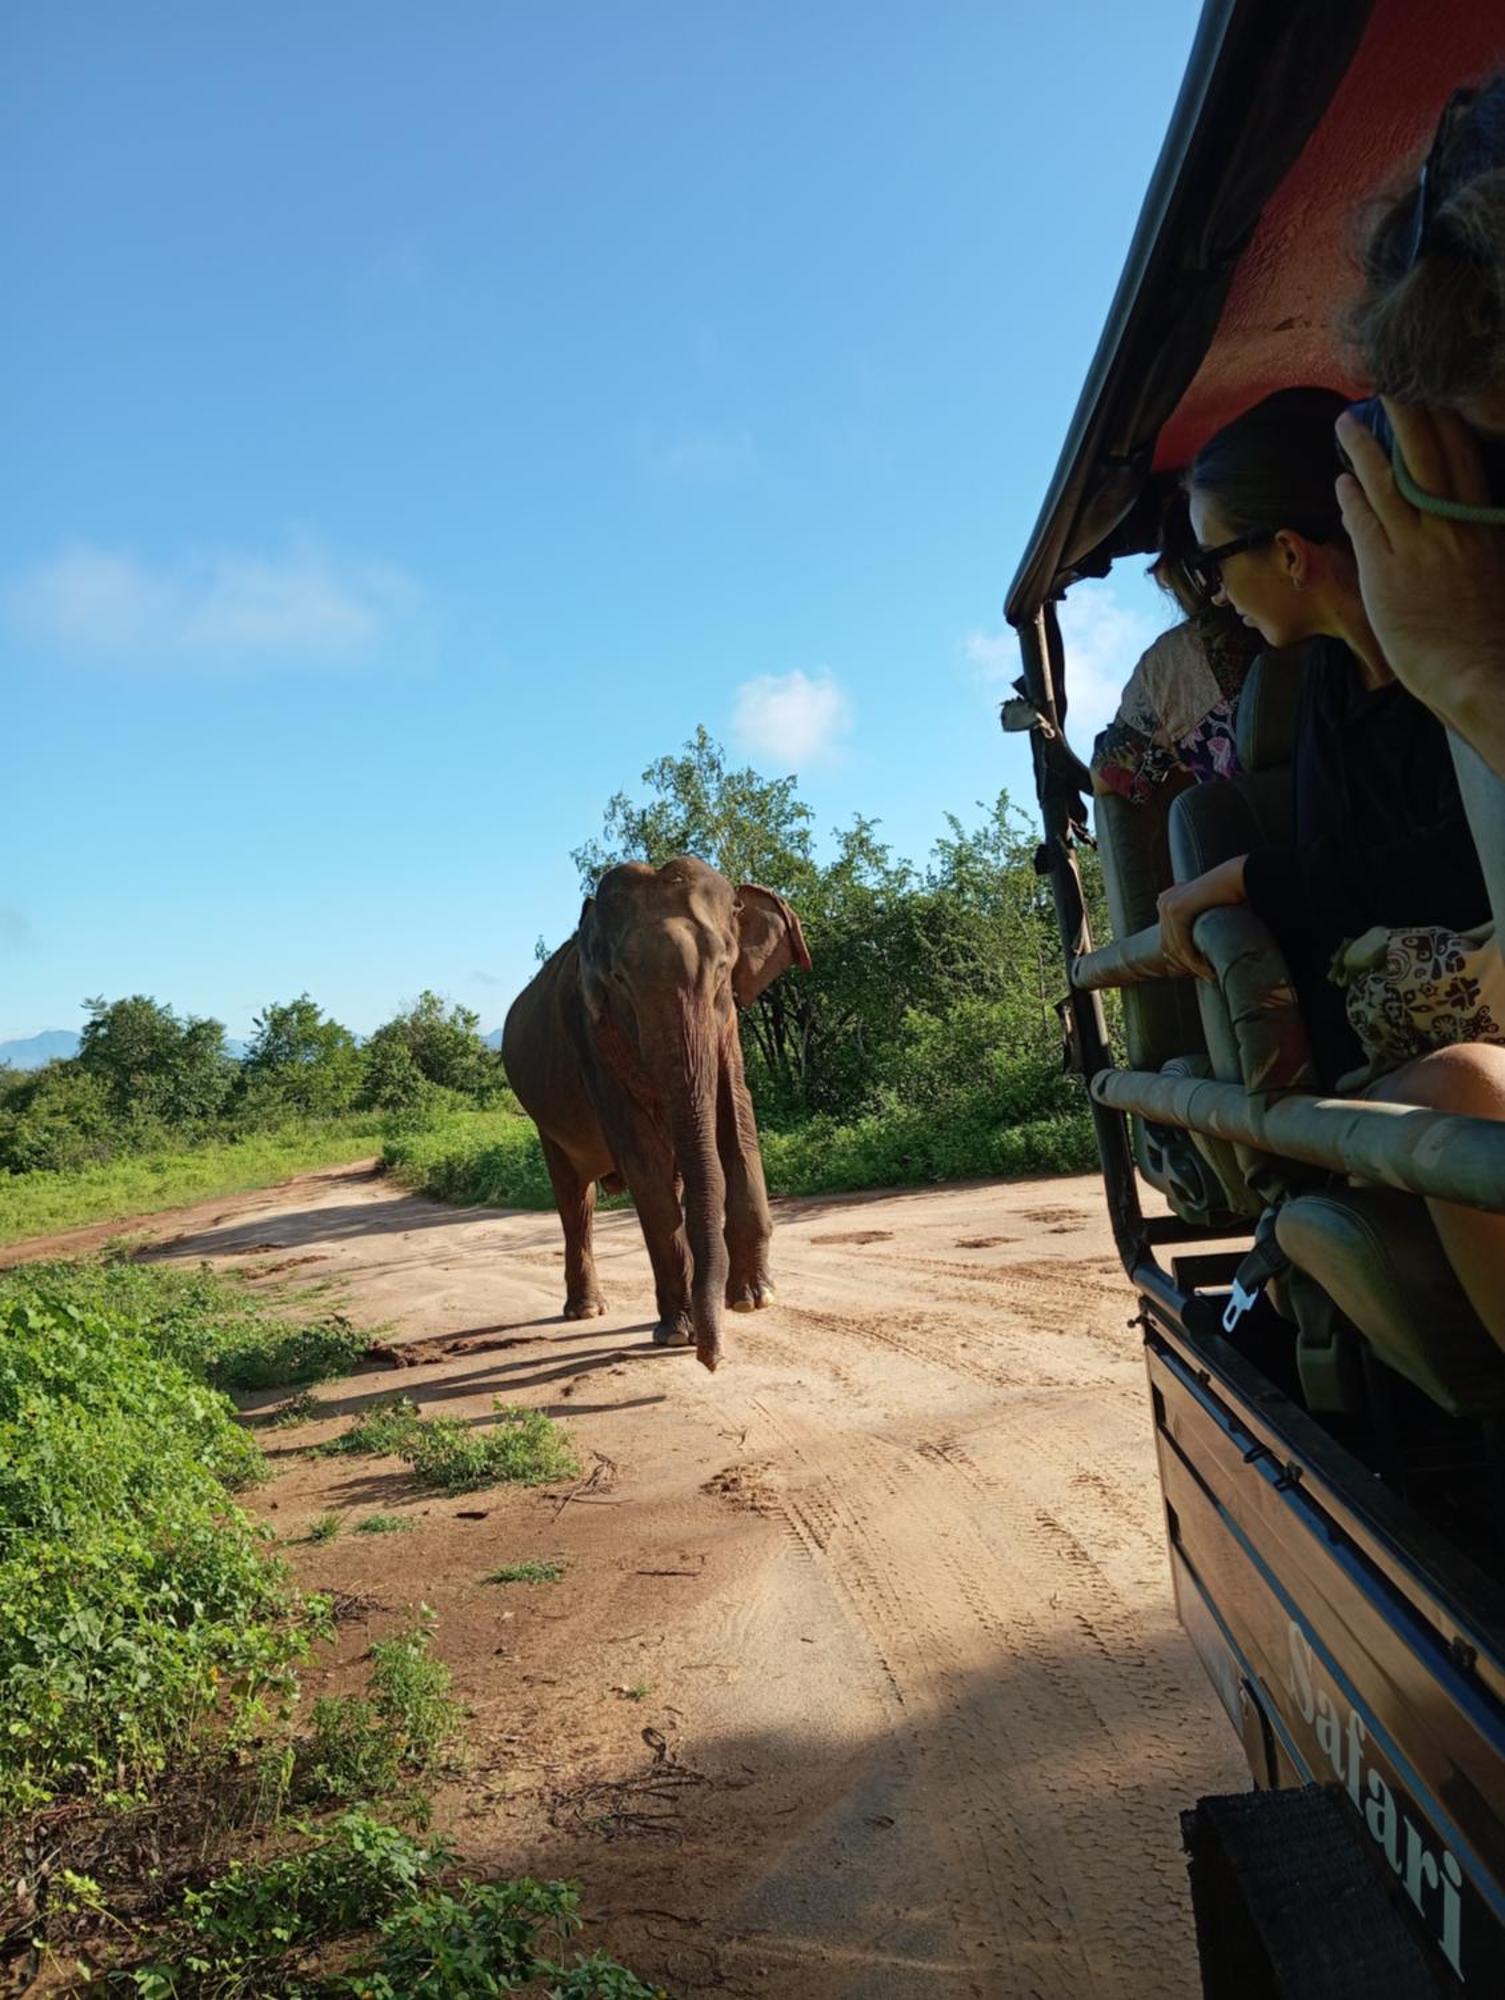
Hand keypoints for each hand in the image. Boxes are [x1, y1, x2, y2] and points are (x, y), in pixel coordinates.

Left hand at [1156, 856, 1247, 980]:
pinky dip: (1195, 961)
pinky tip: (1208, 970)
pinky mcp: (1175, 910)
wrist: (1238, 878)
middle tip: (1206, 976)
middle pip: (1168, 945)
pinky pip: (1182, 944)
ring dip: (1193, 967)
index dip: (1181, 958)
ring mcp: (1167, 905)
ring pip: (1176, 948)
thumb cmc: (1230, 895)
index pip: (1168, 939)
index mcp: (1167, 900)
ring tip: (1210, 976)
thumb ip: (1195, 919)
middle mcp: (1164, 902)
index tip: (1199, 970)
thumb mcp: (1206, 909)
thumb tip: (1193, 939)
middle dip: (1186, 964)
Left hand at [1336, 403, 1504, 769]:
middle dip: (1405, 413)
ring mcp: (1418, 546)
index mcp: (1482, 521)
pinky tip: (1342, 481)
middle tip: (1385, 380)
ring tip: (1345, 422)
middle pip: (1426, 454)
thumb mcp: (1497, 569)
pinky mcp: (1387, 572)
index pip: (1462, 455)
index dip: (1443, 421)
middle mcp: (1451, 524)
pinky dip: (1353, 497)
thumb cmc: (1491, 630)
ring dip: (1364, 448)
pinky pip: (1366, 523)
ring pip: (1388, 482)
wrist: (1480, 669)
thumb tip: (1468, 513)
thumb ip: (1480, 536)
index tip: (1428, 393)